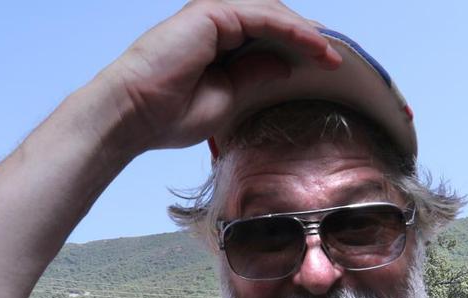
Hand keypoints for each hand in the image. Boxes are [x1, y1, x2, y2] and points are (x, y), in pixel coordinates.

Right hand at [100, 0, 339, 151]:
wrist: (132, 115)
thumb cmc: (166, 115)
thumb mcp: (226, 99)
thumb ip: (253, 77)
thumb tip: (282, 65)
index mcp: (215, 42)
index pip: (266, 36)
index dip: (297, 48)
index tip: (325, 66)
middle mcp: (215, 24)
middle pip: (272, 20)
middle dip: (306, 37)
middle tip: (335, 57)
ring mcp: (212, 15)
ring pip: (271, 13)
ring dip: (305, 32)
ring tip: (330, 53)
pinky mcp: (212, 14)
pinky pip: (263, 16)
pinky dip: (291, 29)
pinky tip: (313, 45)